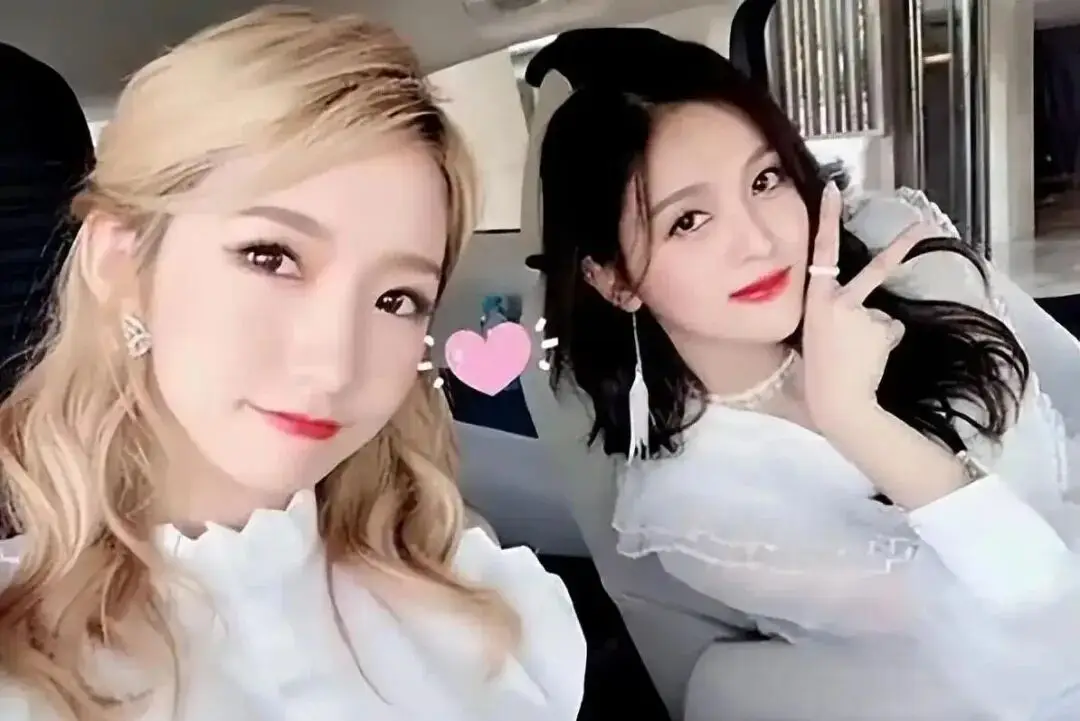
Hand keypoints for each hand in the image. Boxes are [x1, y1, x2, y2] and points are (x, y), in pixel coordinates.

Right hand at [801, 183, 919, 437]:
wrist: (835, 400)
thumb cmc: (820, 370)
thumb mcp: (817, 333)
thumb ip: (839, 313)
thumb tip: (874, 313)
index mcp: (814, 299)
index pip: (821, 251)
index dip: (828, 219)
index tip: (834, 189)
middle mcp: (837, 300)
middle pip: (876, 270)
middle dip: (903, 246)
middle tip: (923, 226)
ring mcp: (862, 314)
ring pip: (881, 316)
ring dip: (875, 333)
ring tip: (859, 355)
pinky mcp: (882, 328)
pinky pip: (890, 331)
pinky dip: (884, 344)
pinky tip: (871, 358)